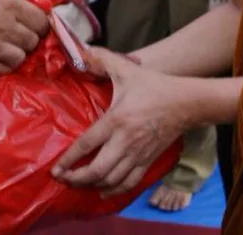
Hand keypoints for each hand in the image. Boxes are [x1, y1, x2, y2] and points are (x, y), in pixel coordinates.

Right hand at [0, 0, 49, 73]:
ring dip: (20, 52)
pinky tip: (3, 57)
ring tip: (13, 45)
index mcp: (12, 6)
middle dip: (32, 36)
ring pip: (20, 58)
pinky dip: (6, 65)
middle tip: (24, 32)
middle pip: (33, 41)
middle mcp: (7, 28)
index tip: (36, 21)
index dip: (41, 22)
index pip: (41, 22)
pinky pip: (1, 69)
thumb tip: (22, 1)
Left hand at [52, 48, 189, 195]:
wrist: (187, 102)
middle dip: (77, 179)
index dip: (69, 159)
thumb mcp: (126, 69)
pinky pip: (130, 183)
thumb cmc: (154, 86)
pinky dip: (114, 191)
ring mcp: (138, 154)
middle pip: (97, 170)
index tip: (56, 169)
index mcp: (116, 120)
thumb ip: (101, 59)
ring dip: (92, 186)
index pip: (87, 144)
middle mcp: (125, 142)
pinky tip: (103, 191)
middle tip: (62, 179)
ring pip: (112, 180)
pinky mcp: (148, 161)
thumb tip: (81, 51)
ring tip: (77, 184)